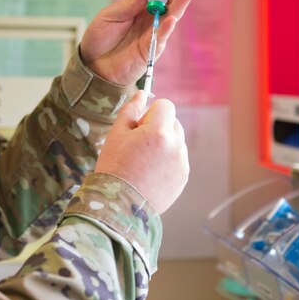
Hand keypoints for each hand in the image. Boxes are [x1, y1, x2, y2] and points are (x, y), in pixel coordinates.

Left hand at [80, 0, 195, 85]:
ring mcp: (152, 35)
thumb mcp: (111, 15)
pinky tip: (172, 19)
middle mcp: (150, 21)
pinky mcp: (150, 51)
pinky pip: (160, 39)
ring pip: (171, 19)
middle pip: (169, 3)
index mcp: (140, 9)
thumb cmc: (100, 38)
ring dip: (179, 6)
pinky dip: (166, 29)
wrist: (92, 64)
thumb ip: (131, 3)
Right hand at [94, 91, 188, 214]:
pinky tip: (150, 173)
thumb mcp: (117, 134)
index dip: (150, 113)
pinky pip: (178, 159)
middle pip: (173, 122)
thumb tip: (142, 93)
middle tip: (138, 146)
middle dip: (158, 127)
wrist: (119, 206)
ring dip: (164, 144)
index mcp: (159, 131)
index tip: (138, 127)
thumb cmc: (114, 168)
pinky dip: (167, 161)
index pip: (165, 105)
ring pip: (176, 141)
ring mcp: (182, 162)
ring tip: (143, 162)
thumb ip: (131, 110)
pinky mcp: (183, 176)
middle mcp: (176, 145)